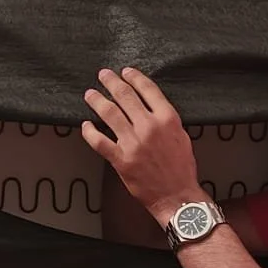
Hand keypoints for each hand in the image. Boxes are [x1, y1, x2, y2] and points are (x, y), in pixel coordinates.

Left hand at [81, 69, 202, 224]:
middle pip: (125, 96)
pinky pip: (99, 141)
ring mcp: (133, 143)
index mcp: (168, 119)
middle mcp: (149, 127)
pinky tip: (86, 125)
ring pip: (109, 113)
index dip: (134, 77)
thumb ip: (165, 120)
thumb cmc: (181, 169)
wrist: (177, 196)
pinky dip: (89, 132)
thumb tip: (150, 106)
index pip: (147, 89)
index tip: (125, 72)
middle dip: (111, 82)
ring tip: (90, 94)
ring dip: (97, 100)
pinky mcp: (121, 159)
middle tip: (103, 75)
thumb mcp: (181, 136)